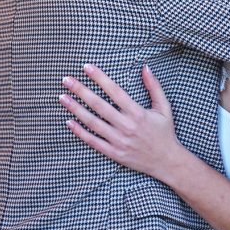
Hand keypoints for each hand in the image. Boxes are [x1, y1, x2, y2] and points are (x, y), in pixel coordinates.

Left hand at [59, 64, 182, 178]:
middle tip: (66, 80)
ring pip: (92, 123)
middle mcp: (127, 127)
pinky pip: (93, 141)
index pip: (115, 91)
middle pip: (99, 105)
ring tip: (62, 97)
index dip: (100, 78)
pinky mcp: (114, 153)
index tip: (86, 67)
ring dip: (76, 109)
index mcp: (138, 113)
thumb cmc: (164, 132)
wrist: (167, 162)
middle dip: (81, 91)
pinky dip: (80, 132)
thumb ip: (154, 87)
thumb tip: (145, 67)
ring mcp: (119, 141)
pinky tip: (68, 121)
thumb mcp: (164, 108)